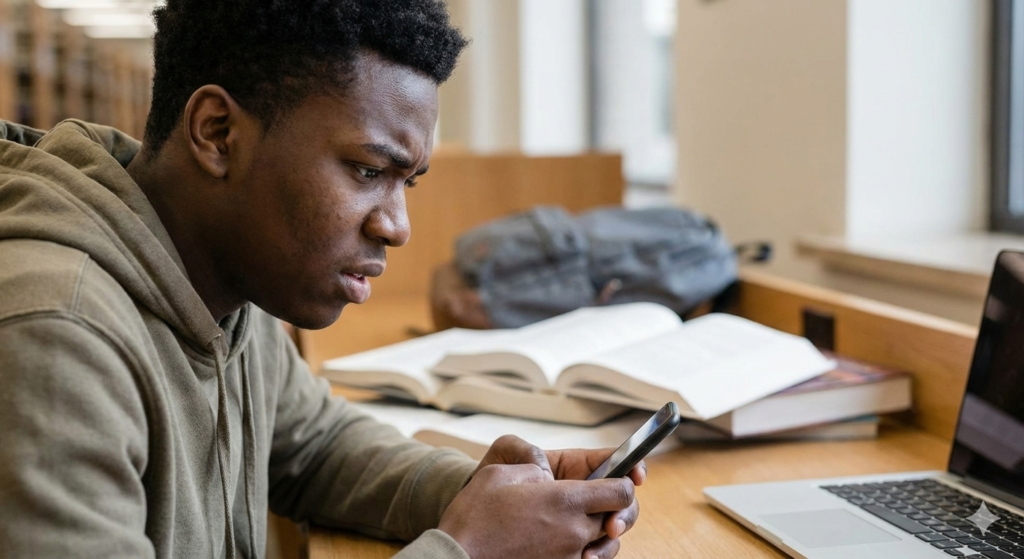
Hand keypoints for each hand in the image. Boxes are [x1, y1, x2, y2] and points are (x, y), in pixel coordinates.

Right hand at [438, 462, 635, 558]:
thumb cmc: (475, 514)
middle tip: (590, 501)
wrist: (456, 556)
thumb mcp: (502, 472)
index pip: (622, 493)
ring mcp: (566, 557)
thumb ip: (536, 469)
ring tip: (569, 524)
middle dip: (608, 509)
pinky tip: (556, 542)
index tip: (619, 480)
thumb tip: (550, 478)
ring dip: (594, 533)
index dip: (625, 483)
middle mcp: (573, 532)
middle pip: (615, 519)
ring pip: (600, 544)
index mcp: (565, 500)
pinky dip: (577, 551)